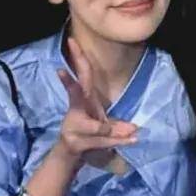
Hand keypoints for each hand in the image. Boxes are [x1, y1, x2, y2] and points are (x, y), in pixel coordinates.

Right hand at [56, 37, 137, 167]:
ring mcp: (73, 125)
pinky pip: (100, 142)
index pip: (82, 75)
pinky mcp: (76, 142)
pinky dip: (116, 141)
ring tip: (132, 132)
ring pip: (96, 127)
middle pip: (76, 92)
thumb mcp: (105, 126)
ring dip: (112, 132)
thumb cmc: (90, 135)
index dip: (79, 58)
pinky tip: (131, 139)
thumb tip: (135, 131)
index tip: (72, 40)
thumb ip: (118, 127)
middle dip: (70, 81)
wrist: (70, 155)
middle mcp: (76, 110)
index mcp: (84, 100)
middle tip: (61, 68)